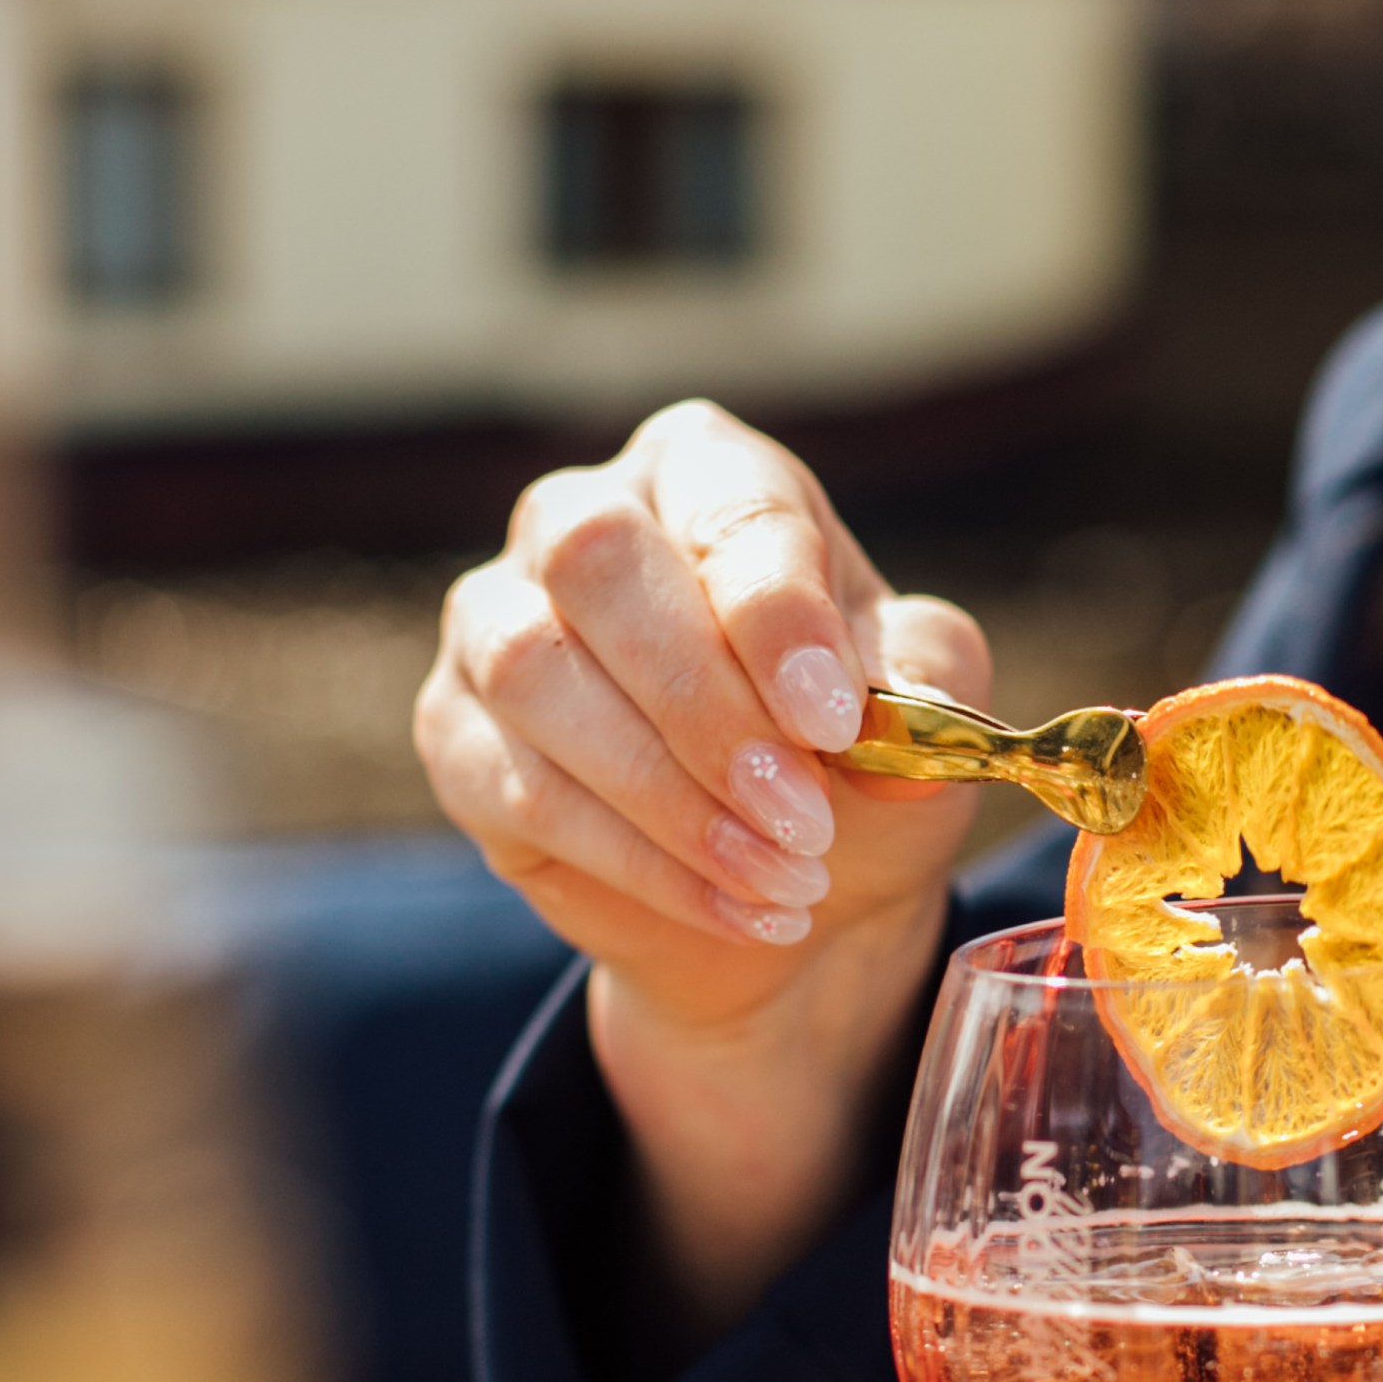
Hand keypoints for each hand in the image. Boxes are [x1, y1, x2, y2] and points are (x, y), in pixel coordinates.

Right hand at [417, 401, 987, 1327]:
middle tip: (806, 820)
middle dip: (706, 708)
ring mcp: (495, 623)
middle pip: (597, 564)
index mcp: (706, 471)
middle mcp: (579, 520)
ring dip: (671, 798)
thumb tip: (889, 727)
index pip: (728, 504)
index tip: (836, 722)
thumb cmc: (855, 767)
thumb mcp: (925, 718)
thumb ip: (927, 688)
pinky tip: (737, 910)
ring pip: (536, 679)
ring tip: (787, 879)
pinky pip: (522, 790)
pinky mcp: (455, 735)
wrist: (785, 888)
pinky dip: (640, 866)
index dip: (777, 614)